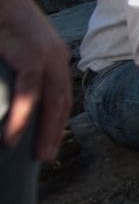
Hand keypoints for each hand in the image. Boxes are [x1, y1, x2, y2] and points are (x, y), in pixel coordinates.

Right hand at [0, 13, 71, 161]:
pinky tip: (13, 137)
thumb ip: (18, 68)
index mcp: (53, 54)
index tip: (49, 142)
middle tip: (46, 158)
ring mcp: (46, 53)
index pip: (61, 94)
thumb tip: (13, 91)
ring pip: (52, 100)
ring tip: (37, 155)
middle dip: (55, 131)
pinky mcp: (31, 52)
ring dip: (44, 131)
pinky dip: (23, 115)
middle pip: (61, 101)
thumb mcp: (13, 45)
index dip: (57, 120)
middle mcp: (56, 55)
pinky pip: (31, 90)